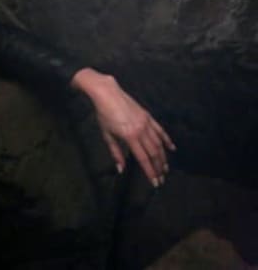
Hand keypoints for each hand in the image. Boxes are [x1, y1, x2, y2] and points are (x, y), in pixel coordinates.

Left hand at [71, 68, 176, 186]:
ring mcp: (146, 123)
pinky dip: (167, 140)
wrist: (107, 94)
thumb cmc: (104, 115)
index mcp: (130, 137)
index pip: (143, 159)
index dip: (150, 172)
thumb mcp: (107, 135)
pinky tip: (172, 148)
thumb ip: (115, 153)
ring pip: (158, 143)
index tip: (155, 182)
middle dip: (158, 167)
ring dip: (163, 157)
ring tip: (165, 167)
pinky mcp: (148, 116)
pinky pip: (160, 130)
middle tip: (162, 178)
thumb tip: (121, 169)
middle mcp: (141, 131)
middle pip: (153, 153)